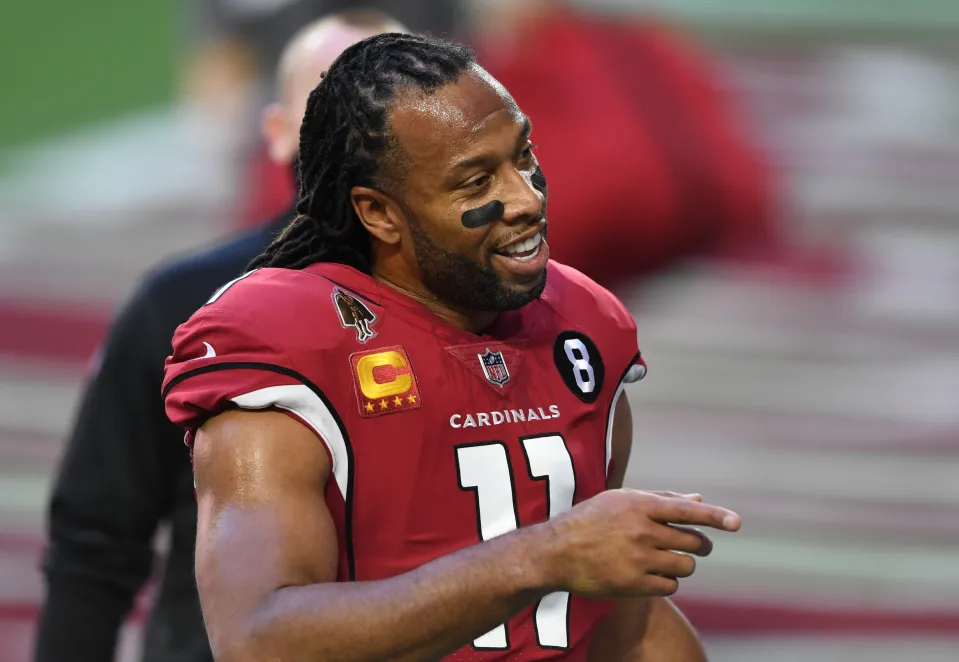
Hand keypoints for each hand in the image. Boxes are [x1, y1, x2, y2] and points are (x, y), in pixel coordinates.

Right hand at [541, 489, 740, 597]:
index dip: (715, 516)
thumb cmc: (590, 521)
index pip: (687, 511)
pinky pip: (670, 586)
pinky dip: (667, 581)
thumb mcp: (620, 501)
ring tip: (665, 559)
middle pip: (693, 541)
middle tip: (696, 545)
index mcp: (639, 505)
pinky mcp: (633, 584)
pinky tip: (651, 574)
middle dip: (700, 544)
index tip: (736, 523)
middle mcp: (641, 531)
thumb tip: (698, 501)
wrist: (556, 551)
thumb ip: (661, 500)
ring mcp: (638, 559)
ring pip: (685, 566)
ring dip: (683, 564)